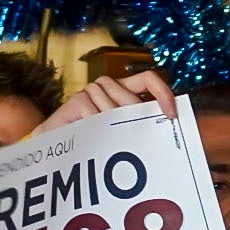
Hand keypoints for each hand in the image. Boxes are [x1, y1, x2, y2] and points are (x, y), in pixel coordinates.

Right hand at [35, 70, 177, 136]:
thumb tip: (167, 124)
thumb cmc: (93, 143)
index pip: (149, 79)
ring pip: (114, 108)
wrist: (57, 151)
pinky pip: (96, 114)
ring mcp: (91, 92)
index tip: (171, 114)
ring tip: (105, 141)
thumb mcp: (122, 134)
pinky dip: (96, 129)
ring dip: (113, 128)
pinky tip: (91, 137)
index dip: (164, 92)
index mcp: (123, 90)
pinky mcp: (77, 100)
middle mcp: (108, 87)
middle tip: (133, 141)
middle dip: (136, 122)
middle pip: (133, 98)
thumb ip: (140, 125)